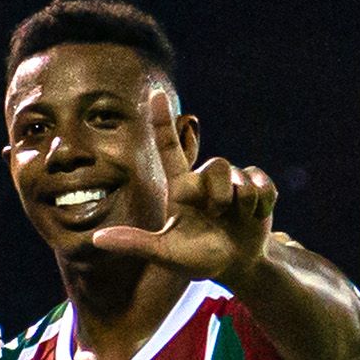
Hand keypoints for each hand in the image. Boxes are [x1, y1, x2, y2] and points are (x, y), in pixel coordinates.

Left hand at [92, 89, 277, 283]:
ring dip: (242, 202)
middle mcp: (204, 180)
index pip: (168, 148)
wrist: (236, 265)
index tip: (155, 93)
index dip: (162, 121)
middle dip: (221, 195)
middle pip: (218, 165)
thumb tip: (97, 239)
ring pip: (241, 176)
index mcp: (181, 188)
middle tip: (218, 217)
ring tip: (236, 219)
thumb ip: (135, 244)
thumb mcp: (164, 253)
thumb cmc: (196, 259)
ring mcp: (232, 183)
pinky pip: (262, 184)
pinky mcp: (257, 188)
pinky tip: (255, 216)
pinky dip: (262, 203)